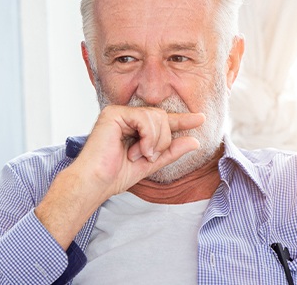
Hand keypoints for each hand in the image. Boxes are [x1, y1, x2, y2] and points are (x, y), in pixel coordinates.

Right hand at [35, 105, 204, 249]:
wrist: (95, 183)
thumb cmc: (115, 175)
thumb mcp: (151, 163)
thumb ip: (171, 151)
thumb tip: (194, 141)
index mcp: (134, 127)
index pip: (163, 120)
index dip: (182, 120)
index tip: (201, 119)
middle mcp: (127, 116)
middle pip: (162, 117)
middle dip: (163, 140)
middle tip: (149, 156)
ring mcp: (120, 113)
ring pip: (156, 117)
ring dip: (155, 141)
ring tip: (140, 155)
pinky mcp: (114, 113)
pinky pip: (145, 118)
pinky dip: (148, 137)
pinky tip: (137, 150)